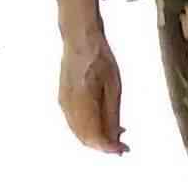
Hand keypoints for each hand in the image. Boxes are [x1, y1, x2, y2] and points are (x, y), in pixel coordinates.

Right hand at [59, 29, 125, 153]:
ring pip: (79, 133)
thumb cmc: (100, 59)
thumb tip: (114, 141)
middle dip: (104, 146)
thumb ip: (112, 116)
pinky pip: (75, 123)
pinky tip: (103, 123)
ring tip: (117, 133)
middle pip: (86, 139)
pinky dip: (89, 129)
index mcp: (83, 102)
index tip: (124, 149)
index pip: (95, 137)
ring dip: (97, 138)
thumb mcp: (114, 88)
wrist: (79, 39)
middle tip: (122, 145)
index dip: (110, 148)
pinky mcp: (63, 100)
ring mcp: (64, 103)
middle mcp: (69, 106)